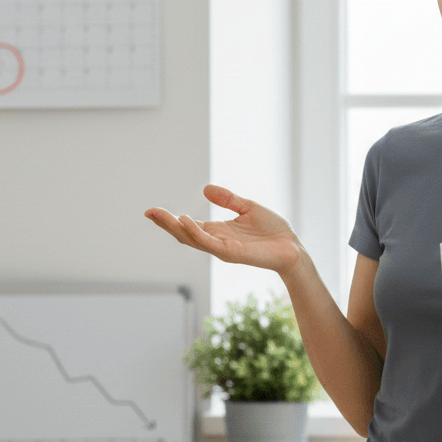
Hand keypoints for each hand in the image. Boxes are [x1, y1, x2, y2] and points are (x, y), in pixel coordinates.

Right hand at [145, 184, 303, 274]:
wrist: (292, 247)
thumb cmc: (274, 231)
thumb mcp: (248, 207)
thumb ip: (228, 199)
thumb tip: (205, 189)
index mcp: (219, 231)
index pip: (188, 226)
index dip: (170, 219)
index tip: (152, 210)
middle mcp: (217, 241)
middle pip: (184, 234)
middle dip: (165, 224)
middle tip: (149, 212)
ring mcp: (222, 249)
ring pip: (192, 239)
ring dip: (175, 227)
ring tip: (160, 214)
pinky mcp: (232, 253)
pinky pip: (209, 243)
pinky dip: (196, 232)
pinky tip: (185, 220)